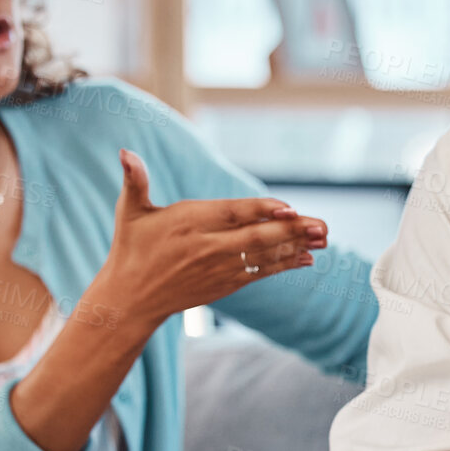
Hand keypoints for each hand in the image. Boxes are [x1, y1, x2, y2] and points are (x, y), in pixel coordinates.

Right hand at [86, 148, 325, 332]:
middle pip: (256, 238)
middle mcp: (207, 248)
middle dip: (292, 232)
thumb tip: (126, 152)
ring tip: (323, 239)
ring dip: (295, 247)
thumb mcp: (130, 212)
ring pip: (262, 257)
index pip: (231, 214)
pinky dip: (283, 265)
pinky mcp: (225, 284)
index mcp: (188, 224)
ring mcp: (218, 269)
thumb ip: (135, 180)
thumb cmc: (131, 249)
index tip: (288, 208)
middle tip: (322, 226)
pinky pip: (259, 273)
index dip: (261, 210)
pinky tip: (306, 258)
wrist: (131, 298)